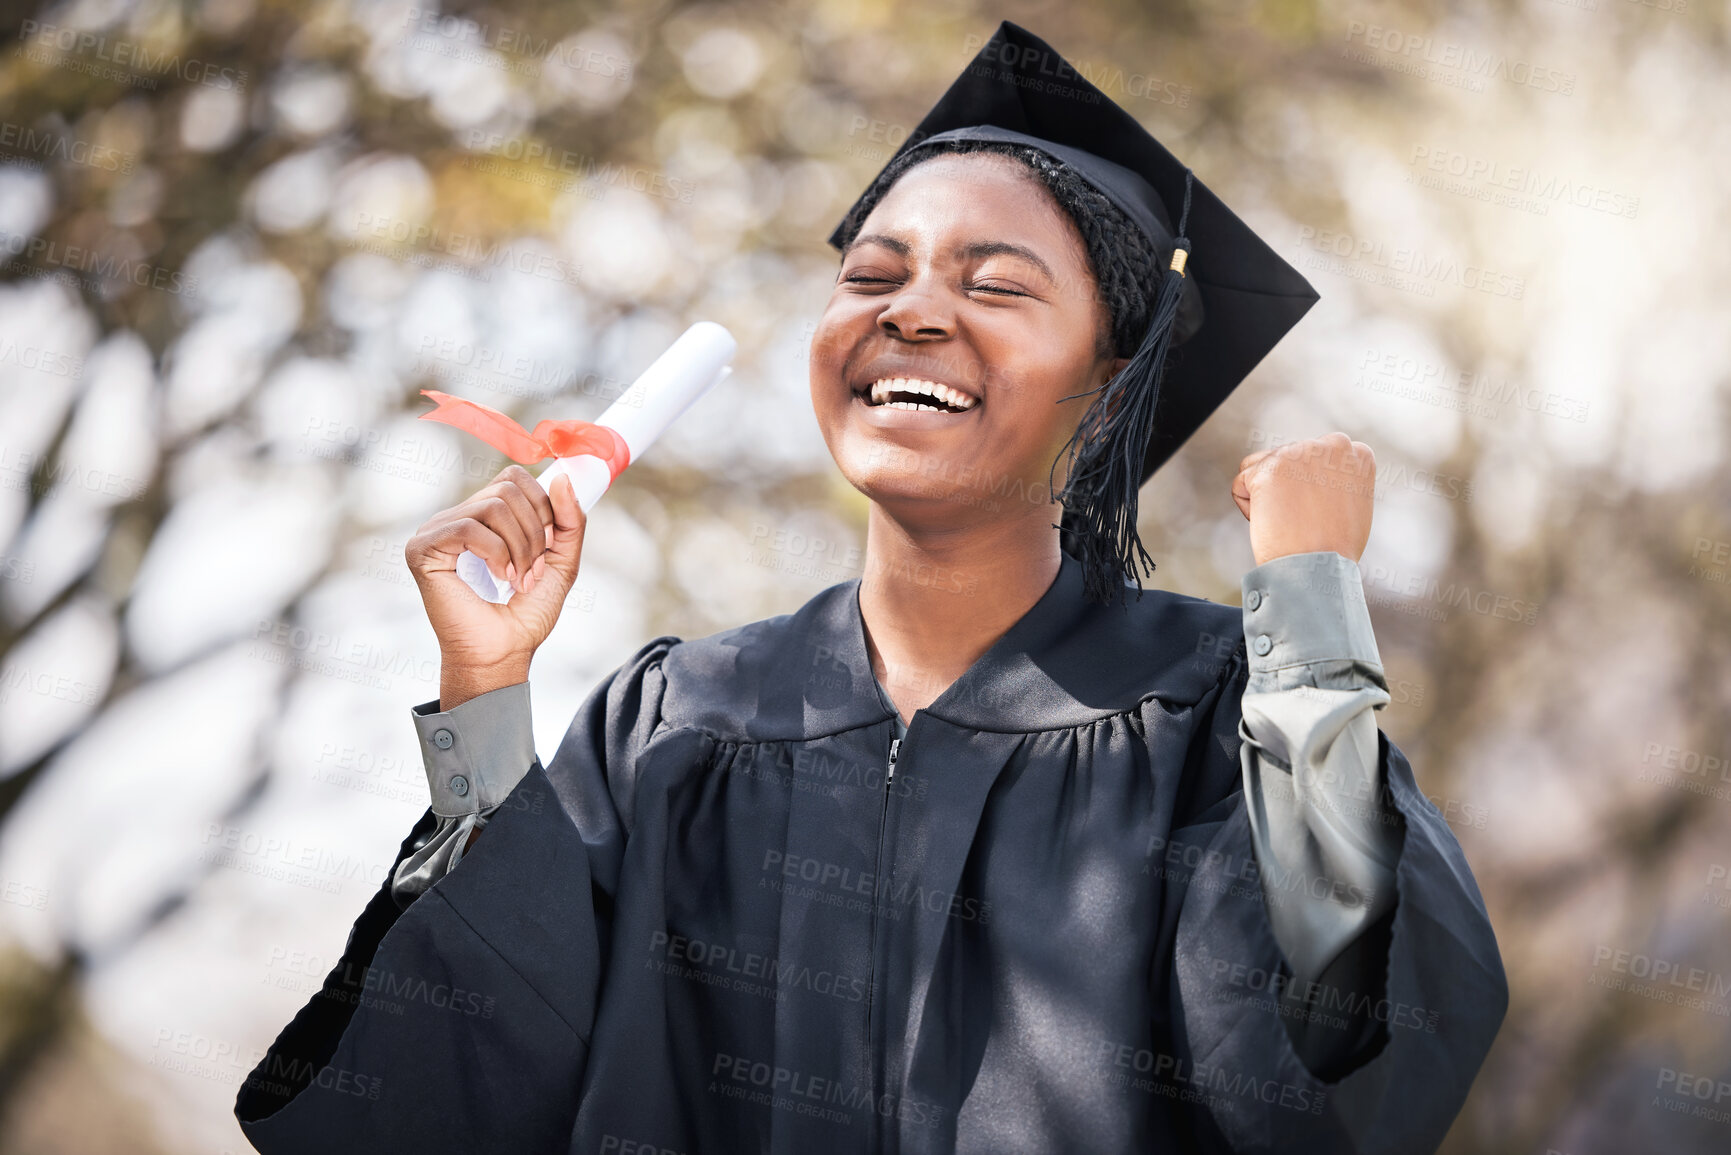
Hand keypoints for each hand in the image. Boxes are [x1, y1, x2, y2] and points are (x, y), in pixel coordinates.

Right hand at [406, 465, 586, 694]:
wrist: (504, 653)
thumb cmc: (525, 615)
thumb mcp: (561, 562)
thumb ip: (570, 522)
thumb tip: (563, 478)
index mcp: (483, 516)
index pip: (513, 477)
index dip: (542, 506)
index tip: (547, 546)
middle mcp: (456, 517)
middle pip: (507, 489)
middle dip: (534, 533)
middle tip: (532, 571)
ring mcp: (436, 531)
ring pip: (493, 506)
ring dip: (520, 547)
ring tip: (517, 579)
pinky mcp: (423, 548)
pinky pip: (469, 527)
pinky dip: (496, 554)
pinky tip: (498, 578)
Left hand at [1231, 433, 1374, 565]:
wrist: (1318, 569)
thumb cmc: (1334, 550)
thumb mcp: (1352, 504)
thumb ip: (1336, 479)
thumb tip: (1315, 474)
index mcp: (1355, 453)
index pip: (1314, 456)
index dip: (1310, 488)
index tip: (1321, 512)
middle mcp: (1330, 445)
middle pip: (1285, 458)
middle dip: (1286, 489)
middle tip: (1304, 521)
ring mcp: (1299, 453)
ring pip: (1259, 467)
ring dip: (1265, 495)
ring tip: (1290, 521)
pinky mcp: (1269, 468)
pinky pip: (1241, 485)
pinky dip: (1249, 509)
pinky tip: (1274, 523)